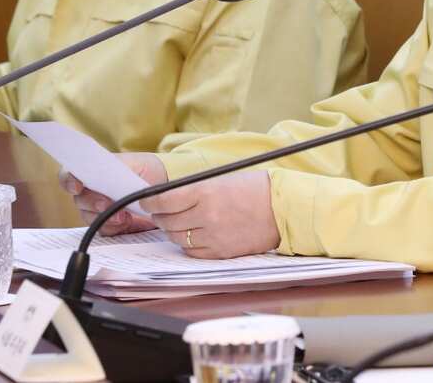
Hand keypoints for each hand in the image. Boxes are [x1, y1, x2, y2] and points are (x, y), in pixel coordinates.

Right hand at [60, 152, 165, 234]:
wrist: (163, 186)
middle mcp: (90, 192)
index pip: (69, 175)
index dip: (69, 181)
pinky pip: (103, 230)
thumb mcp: (135, 163)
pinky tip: (126, 222)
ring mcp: (98, 210)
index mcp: (92, 172)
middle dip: (92, 203)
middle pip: (79, 200)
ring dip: (104, 217)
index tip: (77, 186)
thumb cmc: (146, 170)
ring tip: (123, 216)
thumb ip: (118, 167)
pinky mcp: (109, 225)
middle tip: (107, 204)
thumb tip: (104, 176)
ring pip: (89, 217)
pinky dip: (113, 227)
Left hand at [140, 169, 279, 258]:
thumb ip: (196, 190)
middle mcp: (206, 215)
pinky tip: (194, 236)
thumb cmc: (259, 189)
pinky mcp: (221, 252)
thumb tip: (171, 198)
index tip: (146, 201)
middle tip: (162, 212)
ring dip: (173, 231)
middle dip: (160, 216)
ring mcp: (213, 236)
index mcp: (206, 192)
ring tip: (180, 223)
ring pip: (176, 238)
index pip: (163, 200)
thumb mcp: (223, 180)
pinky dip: (188, 245)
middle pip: (166, 221)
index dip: (150, 201)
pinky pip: (192, 252)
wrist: (285, 208)